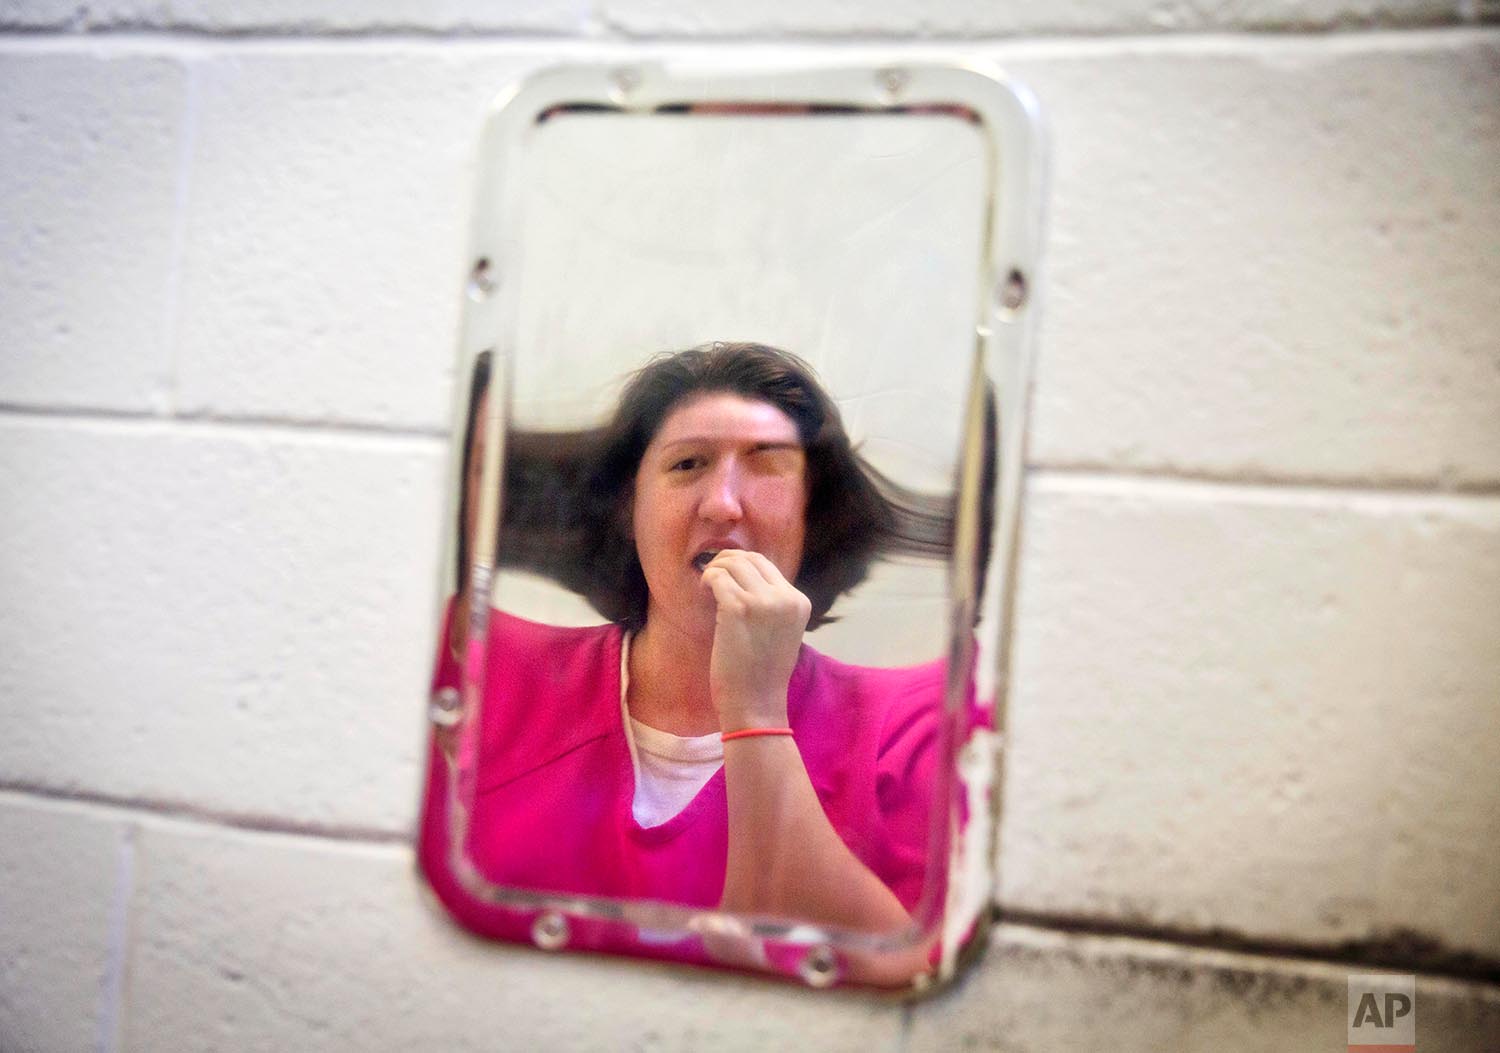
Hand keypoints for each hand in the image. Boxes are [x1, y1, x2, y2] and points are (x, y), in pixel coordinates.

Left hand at [700, 549, 811, 729]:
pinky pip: (717, 578)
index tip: (726, 577)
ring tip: (707, 588)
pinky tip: (703, 592)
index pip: (767, 565)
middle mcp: (785, 598)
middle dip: (726, 561)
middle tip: (712, 577)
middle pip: (750, 558)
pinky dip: (706, 580)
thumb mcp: (780, 632)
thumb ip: (771, 605)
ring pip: (732, 564)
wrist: (756, 704)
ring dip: (714, 570)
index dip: (741, 565)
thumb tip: (743, 577)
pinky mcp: (739, 608)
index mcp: (799, 602)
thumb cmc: (762, 674)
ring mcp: (763, 602)